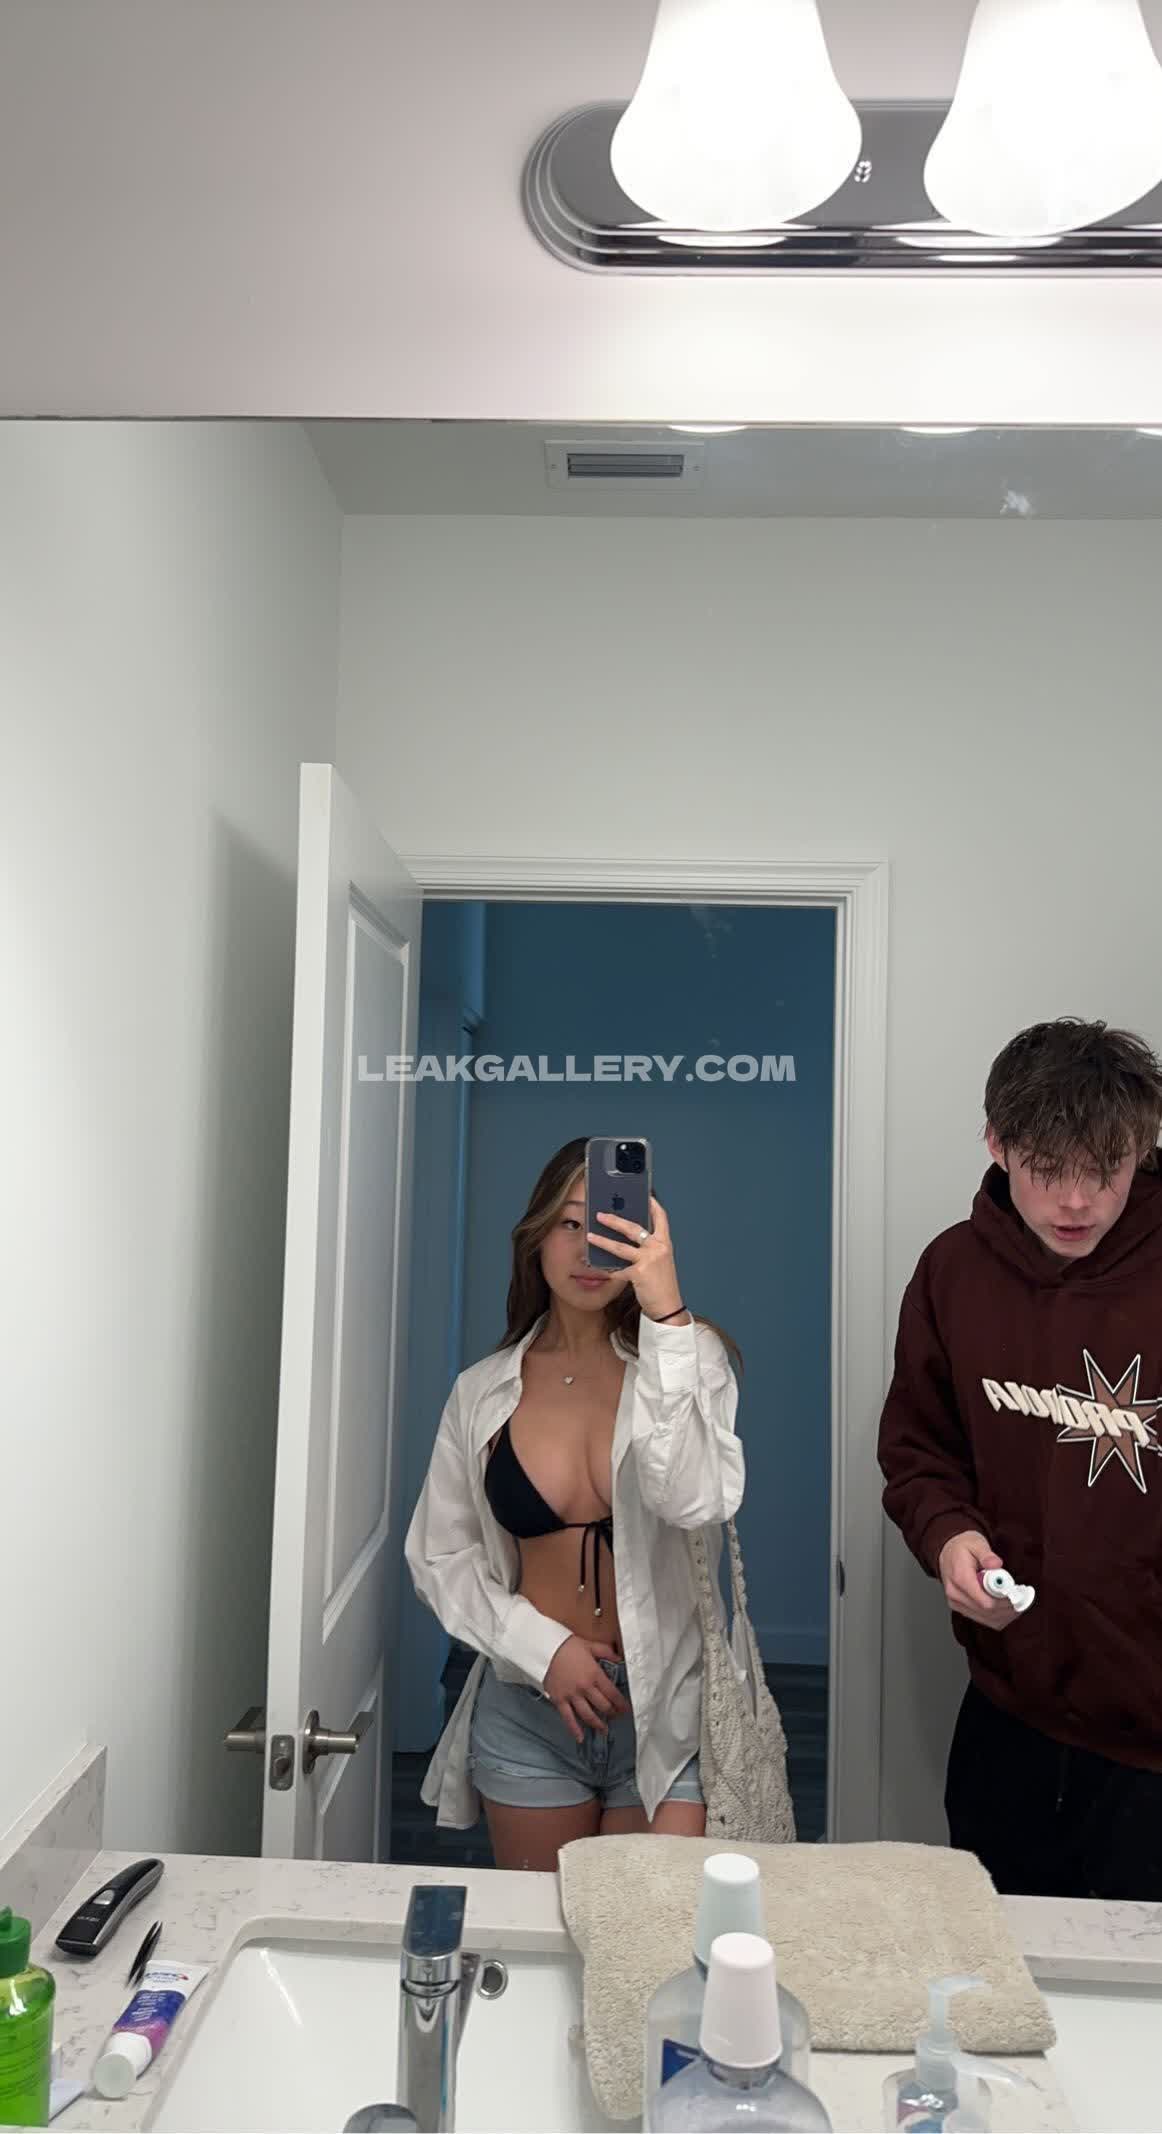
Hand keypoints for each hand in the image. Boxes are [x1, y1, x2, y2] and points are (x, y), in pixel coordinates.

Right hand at [542, 1636, 629, 1744]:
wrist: (545, 1649)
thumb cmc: (567, 1646)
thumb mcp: (590, 1645)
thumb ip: (606, 1652)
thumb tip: (619, 1659)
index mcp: (594, 1674)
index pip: (612, 1694)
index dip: (621, 1704)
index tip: (625, 1709)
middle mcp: (585, 1688)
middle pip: (603, 1706)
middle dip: (611, 1713)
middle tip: (615, 1717)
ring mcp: (572, 1696)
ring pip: (588, 1715)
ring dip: (597, 1724)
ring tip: (603, 1730)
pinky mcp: (559, 1700)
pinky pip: (568, 1718)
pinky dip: (574, 1730)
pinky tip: (580, 1738)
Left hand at [586, 1195, 686, 1322]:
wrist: (668, 1307)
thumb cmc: (662, 1284)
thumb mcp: (660, 1262)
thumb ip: (648, 1248)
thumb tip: (630, 1237)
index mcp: (665, 1243)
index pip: (661, 1218)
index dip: (653, 1205)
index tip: (644, 1196)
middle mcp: (658, 1248)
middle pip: (634, 1228)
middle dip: (614, 1220)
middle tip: (600, 1215)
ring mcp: (649, 1260)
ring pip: (620, 1247)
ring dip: (603, 1241)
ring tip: (590, 1236)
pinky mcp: (639, 1273)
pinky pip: (618, 1269)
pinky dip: (607, 1269)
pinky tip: (597, 1267)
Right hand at [938, 1531, 1018, 1629]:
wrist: (948, 1552)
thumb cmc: (962, 1548)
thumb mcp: (975, 1543)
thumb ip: (986, 1554)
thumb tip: (996, 1563)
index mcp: (959, 1578)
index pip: (984, 1602)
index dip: (1004, 1601)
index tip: (1016, 1594)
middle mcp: (955, 1594)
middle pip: (988, 1612)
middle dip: (1008, 1607)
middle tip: (1021, 1597)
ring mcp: (957, 1604)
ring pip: (988, 1620)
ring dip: (1006, 1614)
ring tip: (1017, 1601)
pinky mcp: (962, 1609)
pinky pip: (985, 1621)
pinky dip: (1000, 1617)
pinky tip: (1009, 1608)